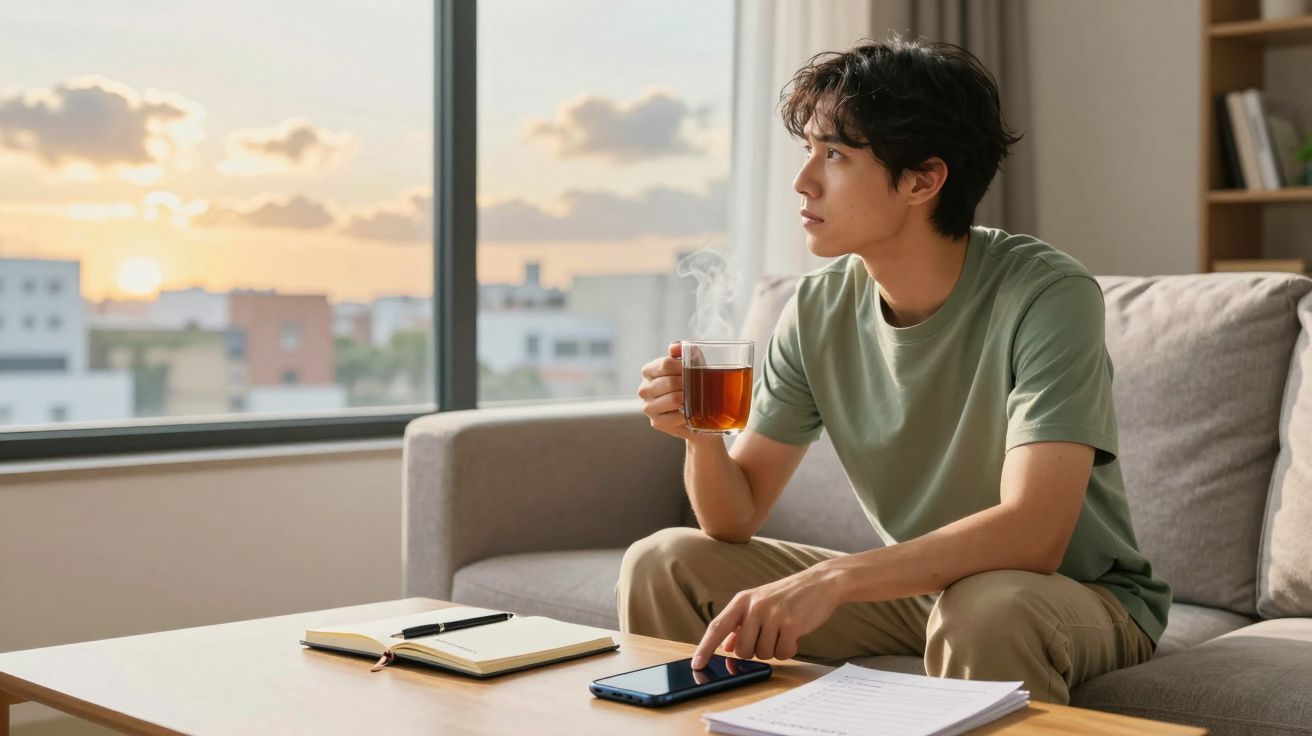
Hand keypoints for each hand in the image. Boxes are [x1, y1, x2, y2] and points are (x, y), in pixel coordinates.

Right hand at [638, 341, 690, 439]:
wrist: (697, 412)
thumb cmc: (692, 383)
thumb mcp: (690, 362)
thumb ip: (682, 350)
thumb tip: (674, 347)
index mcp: (648, 371)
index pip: (666, 364)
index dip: (683, 367)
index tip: (693, 370)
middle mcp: (644, 389)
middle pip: (670, 382)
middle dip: (687, 384)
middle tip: (697, 386)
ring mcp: (648, 407)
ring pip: (673, 399)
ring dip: (688, 399)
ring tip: (694, 398)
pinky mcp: (656, 422)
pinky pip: (676, 417)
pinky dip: (687, 414)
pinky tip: (689, 412)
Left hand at [690, 567, 843, 668]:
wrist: (820, 582)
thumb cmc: (787, 596)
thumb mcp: (759, 604)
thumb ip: (740, 624)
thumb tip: (725, 646)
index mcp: (742, 600)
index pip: (717, 627)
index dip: (705, 647)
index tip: (696, 664)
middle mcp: (754, 607)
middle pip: (742, 650)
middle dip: (754, 651)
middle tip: (768, 637)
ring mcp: (773, 615)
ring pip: (763, 654)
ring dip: (774, 649)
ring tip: (783, 632)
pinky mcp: (791, 624)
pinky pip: (783, 653)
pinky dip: (789, 650)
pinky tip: (794, 636)